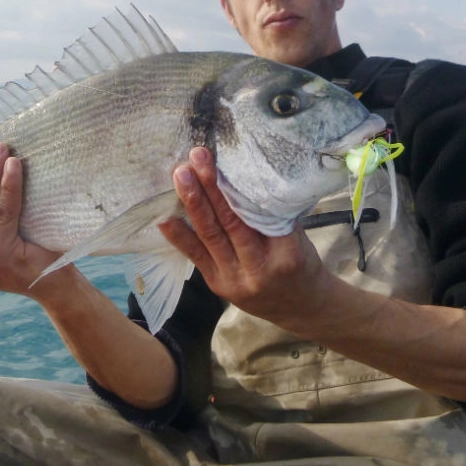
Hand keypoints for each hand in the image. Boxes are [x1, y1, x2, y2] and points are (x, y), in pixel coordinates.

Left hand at [158, 146, 333, 328]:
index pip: (260, 214)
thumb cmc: (300, 262)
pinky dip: (178, 234)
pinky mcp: (217, 285)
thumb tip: (241, 175)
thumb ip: (271, 214)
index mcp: (286, 253)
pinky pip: (195, 255)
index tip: (223, 159)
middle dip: (211, 188)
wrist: (298, 307)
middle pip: (231, 222)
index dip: (238, 187)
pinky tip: (164, 215)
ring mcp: (234, 279)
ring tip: (180, 176)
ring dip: (193, 202)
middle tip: (196, 159)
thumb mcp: (298, 237)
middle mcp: (259, 268)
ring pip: (211, 235)